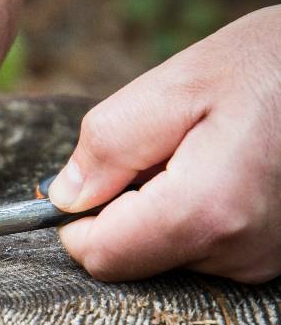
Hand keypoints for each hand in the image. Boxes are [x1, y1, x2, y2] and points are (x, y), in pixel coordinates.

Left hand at [49, 6, 280, 282]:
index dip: (78, 220)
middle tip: (163, 147)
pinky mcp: (275, 254)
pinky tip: (228, 166)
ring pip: (168, 250)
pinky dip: (197, 211)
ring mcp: (262, 259)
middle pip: (133, 255)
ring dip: (164, 205)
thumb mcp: (176, 86)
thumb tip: (64, 196)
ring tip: (205, 148)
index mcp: (205, 212)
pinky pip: (206, 244)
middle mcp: (238, 251)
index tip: (94, 177)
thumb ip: (107, 146)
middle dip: (126, 206)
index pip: (101, 256)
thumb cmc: (272, 65)